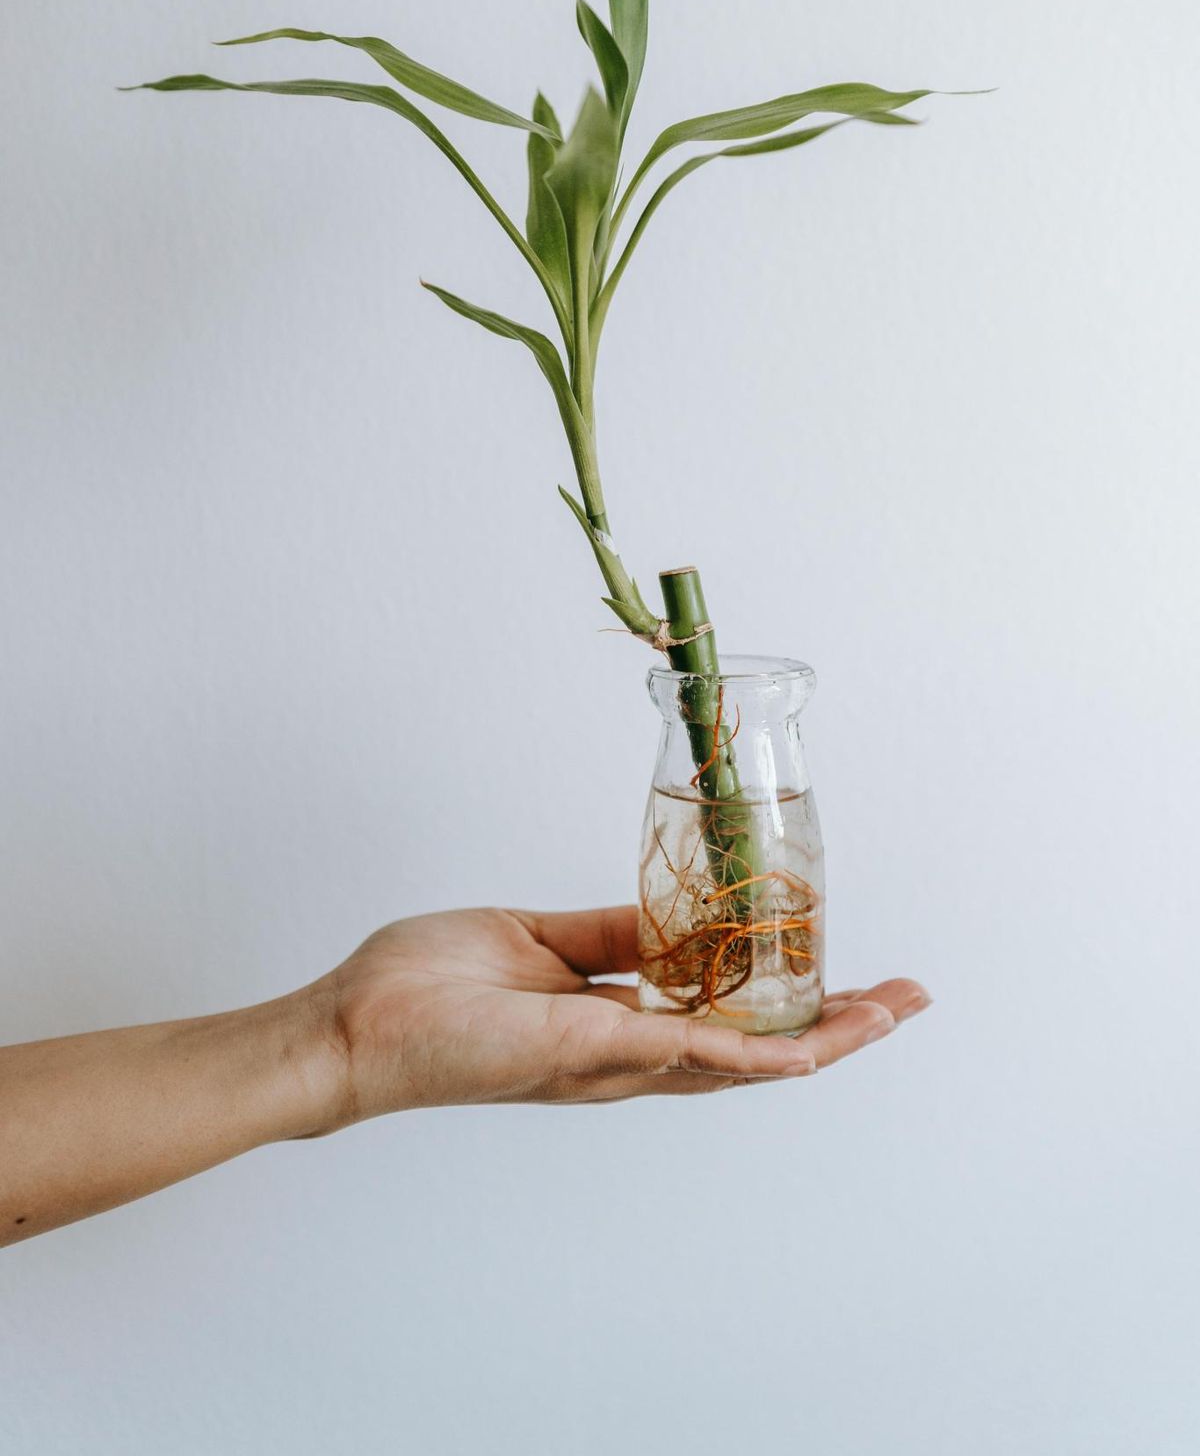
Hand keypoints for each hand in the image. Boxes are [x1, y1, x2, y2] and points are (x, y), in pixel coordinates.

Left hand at [316, 905, 931, 1119]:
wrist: (354, 1024)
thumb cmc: (427, 988)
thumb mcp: (537, 938)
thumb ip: (607, 936)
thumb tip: (669, 917)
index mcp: (613, 1025)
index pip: (724, 1020)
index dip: (791, 1004)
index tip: (852, 974)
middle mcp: (624, 1057)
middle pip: (752, 1051)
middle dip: (834, 1028)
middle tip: (906, 1000)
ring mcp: (611, 1062)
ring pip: (737, 1059)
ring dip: (818, 1042)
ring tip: (886, 1017)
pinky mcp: (587, 1050)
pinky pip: (685, 1054)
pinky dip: (752, 1055)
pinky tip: (806, 1048)